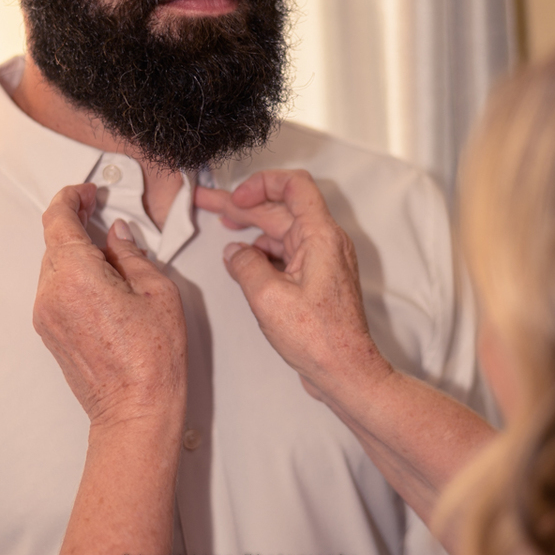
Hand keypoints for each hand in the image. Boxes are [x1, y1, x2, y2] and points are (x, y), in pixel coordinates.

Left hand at [35, 184, 186, 428]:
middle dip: (76, 224)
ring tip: (110, 256)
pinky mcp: (48, 332)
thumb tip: (118, 236)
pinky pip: (55, 290)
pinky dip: (73, 277)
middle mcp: (51, 293)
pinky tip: (102, 283)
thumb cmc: (152, 360)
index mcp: (76, 276)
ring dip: (76, 252)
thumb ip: (132, 254)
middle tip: (101, 215)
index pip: (58, 218)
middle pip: (54, 242)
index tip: (87, 193)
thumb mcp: (157, 292)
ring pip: (53, 266)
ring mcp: (45, 315)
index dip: (71, 197)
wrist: (135, 410)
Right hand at [195, 170, 391, 399]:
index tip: (236, 196)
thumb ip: (246, 266)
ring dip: (252, 227)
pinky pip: (287, 252)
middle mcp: (325, 243)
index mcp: (320, 237)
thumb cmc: (320, 339)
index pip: (295, 185)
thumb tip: (235, 253)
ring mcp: (322, 260)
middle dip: (243, 204)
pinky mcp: (317, 278)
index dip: (262, 183)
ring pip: (282, 231)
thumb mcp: (268, 298)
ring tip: (222, 224)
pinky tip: (241, 258)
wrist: (346, 371)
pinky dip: (262, 250)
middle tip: (208, 202)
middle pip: (281, 208)